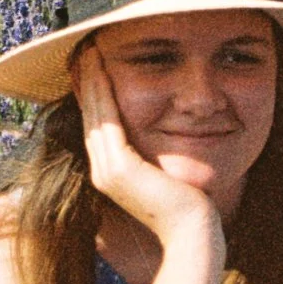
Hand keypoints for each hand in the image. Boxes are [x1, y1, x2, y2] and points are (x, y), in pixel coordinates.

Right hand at [71, 39, 227, 257]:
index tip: (97, 64)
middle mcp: (103, 172)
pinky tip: (100, 65)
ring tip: (90, 49)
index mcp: (113, 174)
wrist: (195, 235)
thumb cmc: (194, 208)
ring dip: (90, 79)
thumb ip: (163, 157)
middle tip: (86, 48)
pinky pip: (104, 119)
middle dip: (88, 81)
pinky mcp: (117, 169)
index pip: (100, 125)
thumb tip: (175, 133)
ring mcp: (106, 172)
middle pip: (90, 115)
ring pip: (93, 113)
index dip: (96, 93)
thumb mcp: (173, 174)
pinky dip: (100, 90)